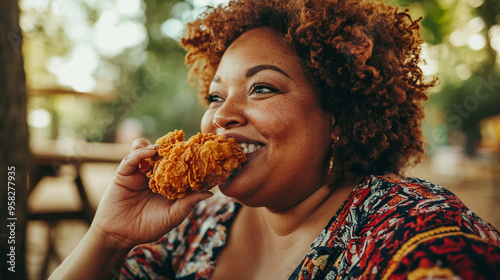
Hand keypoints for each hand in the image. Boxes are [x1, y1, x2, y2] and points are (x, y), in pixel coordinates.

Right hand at [90, 138, 211, 249]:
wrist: (120, 235)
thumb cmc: (148, 227)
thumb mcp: (173, 216)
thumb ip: (189, 203)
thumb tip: (210, 193)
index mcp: (167, 184)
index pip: (178, 166)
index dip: (187, 158)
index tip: (199, 150)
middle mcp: (153, 175)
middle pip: (163, 155)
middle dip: (172, 147)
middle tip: (183, 141)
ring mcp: (138, 172)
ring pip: (146, 150)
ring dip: (155, 146)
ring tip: (164, 148)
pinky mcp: (124, 173)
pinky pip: (132, 158)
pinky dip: (141, 151)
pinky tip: (151, 151)